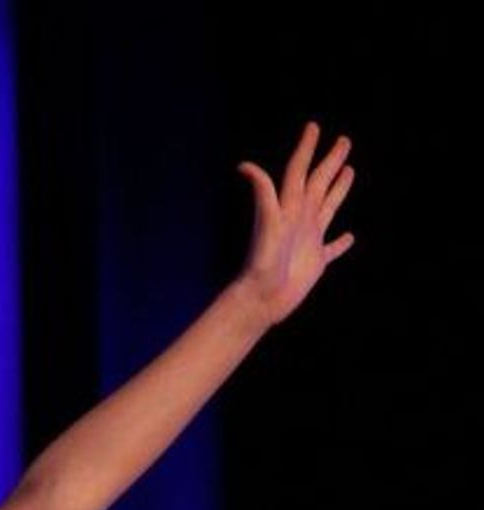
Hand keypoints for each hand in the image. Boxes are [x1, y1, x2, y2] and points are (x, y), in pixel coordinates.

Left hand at [235, 120, 355, 327]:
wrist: (261, 299)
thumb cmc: (262, 263)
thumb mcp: (265, 223)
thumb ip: (262, 194)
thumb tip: (244, 166)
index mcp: (289, 207)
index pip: (298, 171)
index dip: (306, 149)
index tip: (313, 127)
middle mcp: (300, 219)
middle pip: (319, 183)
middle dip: (331, 161)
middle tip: (344, 141)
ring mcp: (308, 240)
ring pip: (328, 208)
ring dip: (339, 189)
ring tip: (348, 171)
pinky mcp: (315, 262)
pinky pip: (332, 249)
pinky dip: (341, 243)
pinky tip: (349, 237)